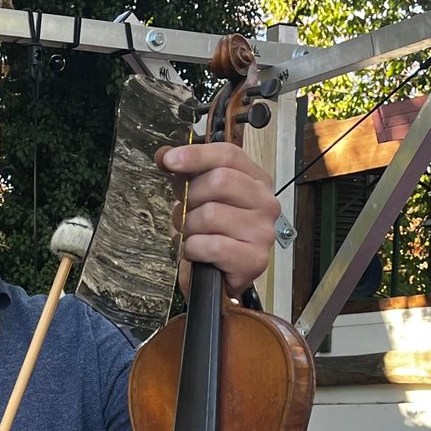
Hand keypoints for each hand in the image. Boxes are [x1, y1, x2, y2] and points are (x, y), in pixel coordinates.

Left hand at [159, 142, 282, 299]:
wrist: (220, 276)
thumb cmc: (211, 233)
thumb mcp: (197, 197)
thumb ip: (183, 174)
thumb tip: (164, 156)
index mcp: (256, 181)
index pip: (229, 155)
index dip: (196, 155)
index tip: (170, 160)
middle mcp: (266, 203)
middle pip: (220, 181)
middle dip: (191, 196)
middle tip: (184, 211)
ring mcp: (263, 232)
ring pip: (211, 214)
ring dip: (190, 227)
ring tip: (193, 235)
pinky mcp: (255, 259)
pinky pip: (212, 245)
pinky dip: (195, 249)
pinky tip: (198, 252)